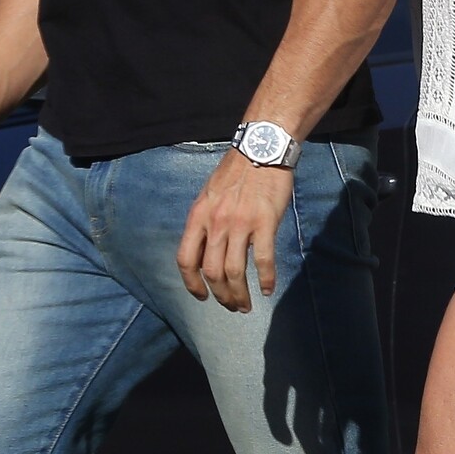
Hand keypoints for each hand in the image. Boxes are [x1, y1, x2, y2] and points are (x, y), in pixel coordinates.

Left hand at [176, 149, 295, 311]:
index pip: (186, 260)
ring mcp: (240, 223)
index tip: (202, 296)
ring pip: (234, 272)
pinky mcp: (265, 222)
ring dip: (239, 295)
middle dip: (220, 296)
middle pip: (212, 272)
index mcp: (198, 216)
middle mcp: (215, 223)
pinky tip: (268, 289)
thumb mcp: (209, 195)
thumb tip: (207, 249)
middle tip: (231, 305)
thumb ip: (206, 221)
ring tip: (246, 305)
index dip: (191, 284)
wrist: (261, 148)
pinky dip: (266, 280)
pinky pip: (263, 260)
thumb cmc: (236, 171)